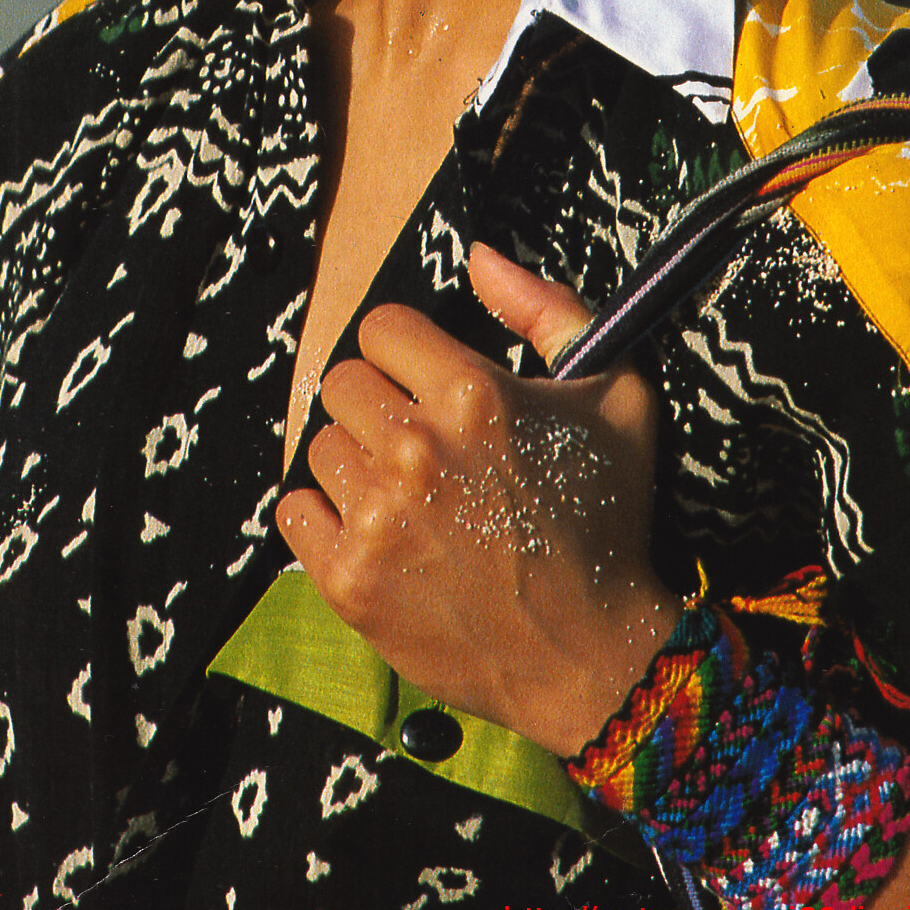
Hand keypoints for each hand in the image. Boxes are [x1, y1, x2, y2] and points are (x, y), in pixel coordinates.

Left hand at [275, 243, 679, 753]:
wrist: (593, 653)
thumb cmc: (607, 518)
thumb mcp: (617, 395)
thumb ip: (547, 310)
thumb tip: (477, 256)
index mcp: (474, 393)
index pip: (380, 328)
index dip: (407, 352)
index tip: (428, 383)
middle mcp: (416, 450)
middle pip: (341, 382)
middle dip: (378, 403)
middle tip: (419, 442)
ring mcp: (377, 519)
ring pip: (317, 447)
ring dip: (356, 463)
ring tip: (408, 495)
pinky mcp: (349, 581)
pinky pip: (292, 512)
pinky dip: (324, 518)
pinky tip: (376, 531)